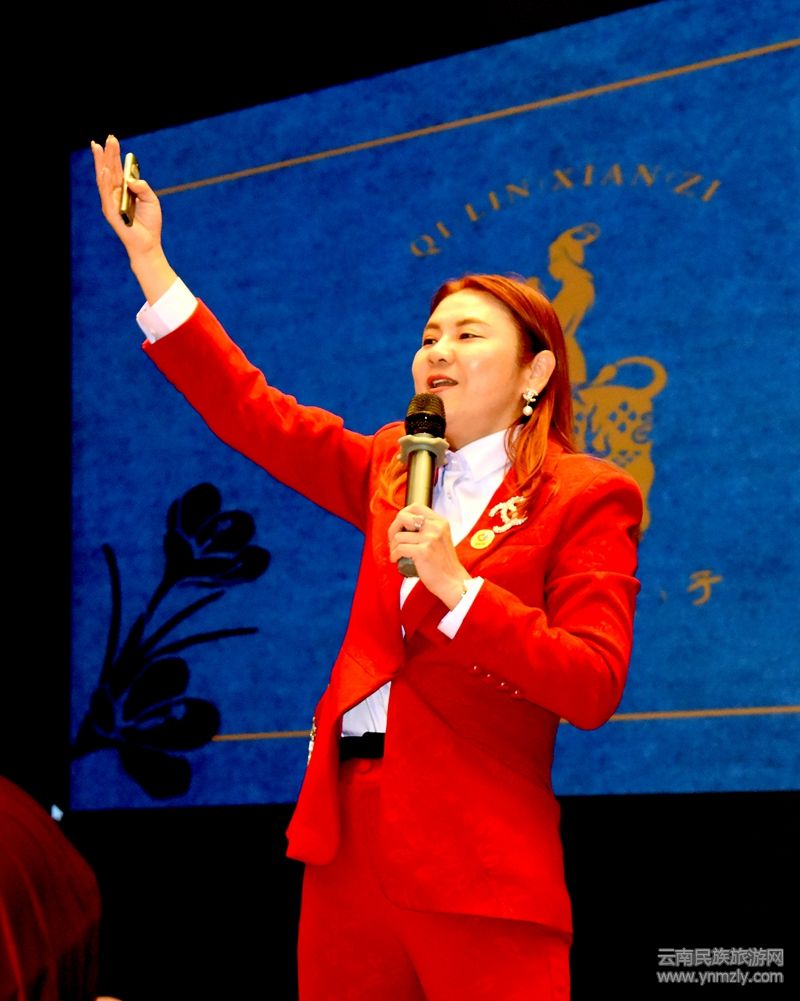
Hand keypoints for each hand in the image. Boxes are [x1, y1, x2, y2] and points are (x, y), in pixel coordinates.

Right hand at [90, 135, 176, 302]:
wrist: (148, 243)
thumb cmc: (149, 223)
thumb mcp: (151, 200)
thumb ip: (142, 187)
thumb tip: (132, 178)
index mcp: (123, 190)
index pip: (116, 169)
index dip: (114, 155)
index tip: (113, 139)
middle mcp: (114, 195)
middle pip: (108, 170)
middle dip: (108, 153)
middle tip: (108, 137)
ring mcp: (110, 203)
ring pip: (104, 179)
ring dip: (102, 163)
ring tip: (100, 147)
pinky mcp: (111, 212)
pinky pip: (106, 195)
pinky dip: (105, 182)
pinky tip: (104, 170)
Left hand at [388, 504, 469, 608]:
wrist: (452, 581)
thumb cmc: (443, 564)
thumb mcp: (440, 538)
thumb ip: (428, 529)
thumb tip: (403, 523)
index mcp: (440, 522)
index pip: (415, 506)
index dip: (403, 514)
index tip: (400, 526)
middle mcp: (435, 527)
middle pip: (403, 516)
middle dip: (393, 529)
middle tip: (393, 540)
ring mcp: (430, 539)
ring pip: (399, 536)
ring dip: (392, 546)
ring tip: (396, 553)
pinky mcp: (423, 552)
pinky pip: (399, 549)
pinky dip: (394, 555)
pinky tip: (396, 559)